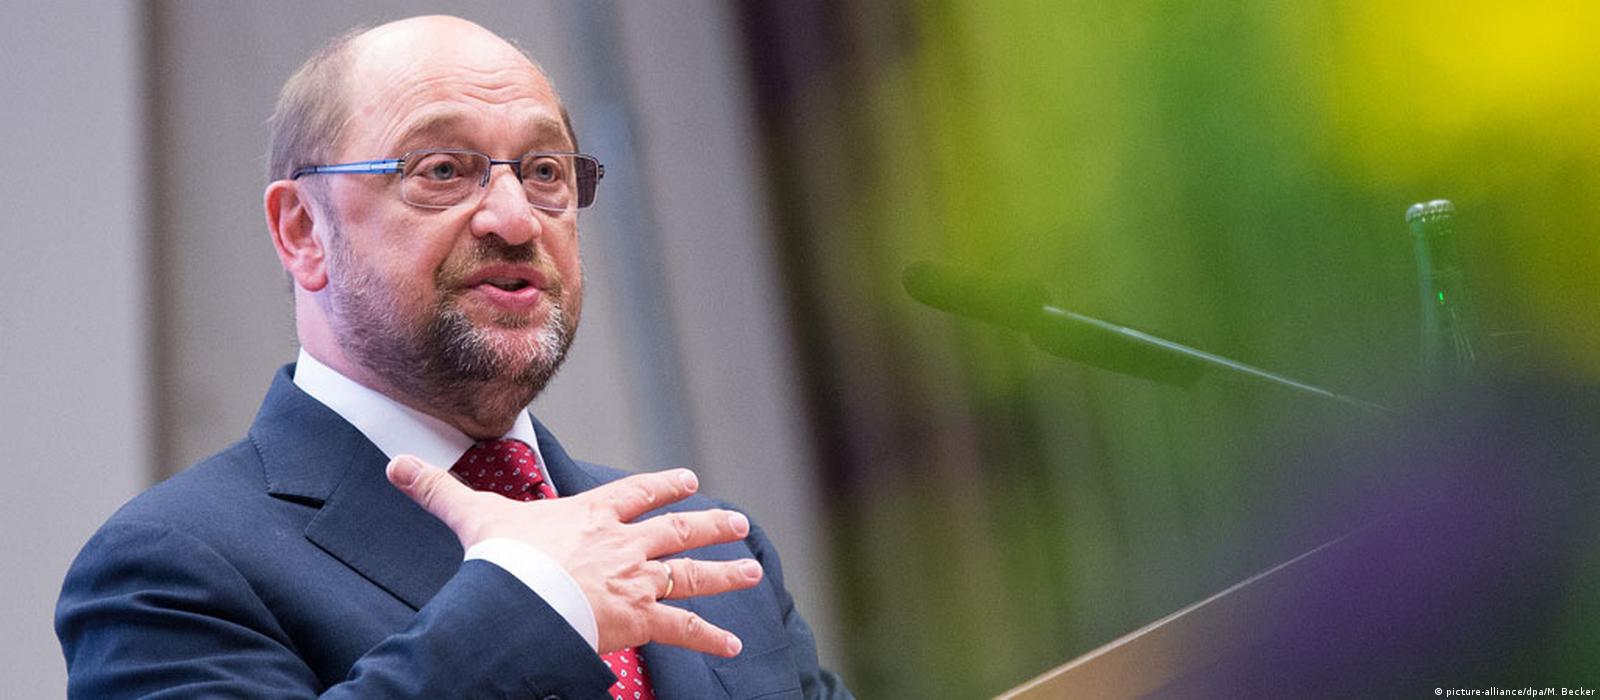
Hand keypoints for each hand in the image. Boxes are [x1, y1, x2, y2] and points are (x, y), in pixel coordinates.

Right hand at [386, 455, 762, 656]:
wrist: (521, 594)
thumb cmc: (500, 557)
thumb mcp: (470, 516)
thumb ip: (437, 490)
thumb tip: (395, 465)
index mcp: (592, 515)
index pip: (637, 493)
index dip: (663, 487)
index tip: (688, 480)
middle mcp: (624, 543)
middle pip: (677, 530)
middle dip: (710, 526)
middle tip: (739, 522)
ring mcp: (637, 580)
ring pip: (691, 573)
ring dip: (724, 573)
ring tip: (753, 572)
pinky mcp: (640, 618)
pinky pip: (683, 630)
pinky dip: (709, 637)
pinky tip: (733, 644)